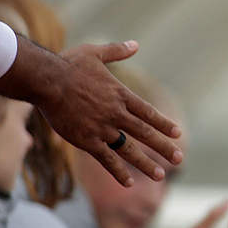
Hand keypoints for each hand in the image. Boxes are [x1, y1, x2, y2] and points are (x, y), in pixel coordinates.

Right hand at [0, 37, 181, 186]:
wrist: (47, 81)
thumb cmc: (69, 64)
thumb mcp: (96, 52)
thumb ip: (117, 51)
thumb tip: (135, 44)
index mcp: (120, 95)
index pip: (148, 113)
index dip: (163, 124)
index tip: (177, 133)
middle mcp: (116, 114)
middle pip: (145, 133)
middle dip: (163, 147)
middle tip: (180, 158)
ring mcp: (102, 129)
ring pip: (129, 150)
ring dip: (146, 164)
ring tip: (161, 176)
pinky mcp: (86, 141)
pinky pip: (106, 159)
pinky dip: (118, 171)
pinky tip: (130, 183)